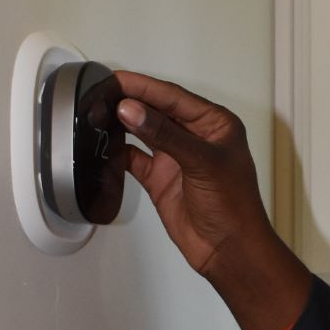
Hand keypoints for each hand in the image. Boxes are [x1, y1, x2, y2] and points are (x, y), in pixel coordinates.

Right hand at [115, 70, 311, 329]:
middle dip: (131, 102)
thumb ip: (165, 135)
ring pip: (144, 132)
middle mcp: (195, 137)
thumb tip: (131, 109)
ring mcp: (176, 158)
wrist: (229, 250)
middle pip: (157, 111)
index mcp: (215, 124)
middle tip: (100, 92)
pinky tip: (102, 144)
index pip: (174, 97)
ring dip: (123, 124)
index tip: (117, 79)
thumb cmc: (233, 205)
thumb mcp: (202, 162)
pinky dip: (118, 152)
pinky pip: (135, 159)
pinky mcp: (161, 179)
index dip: (145, 87)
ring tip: (95, 112)